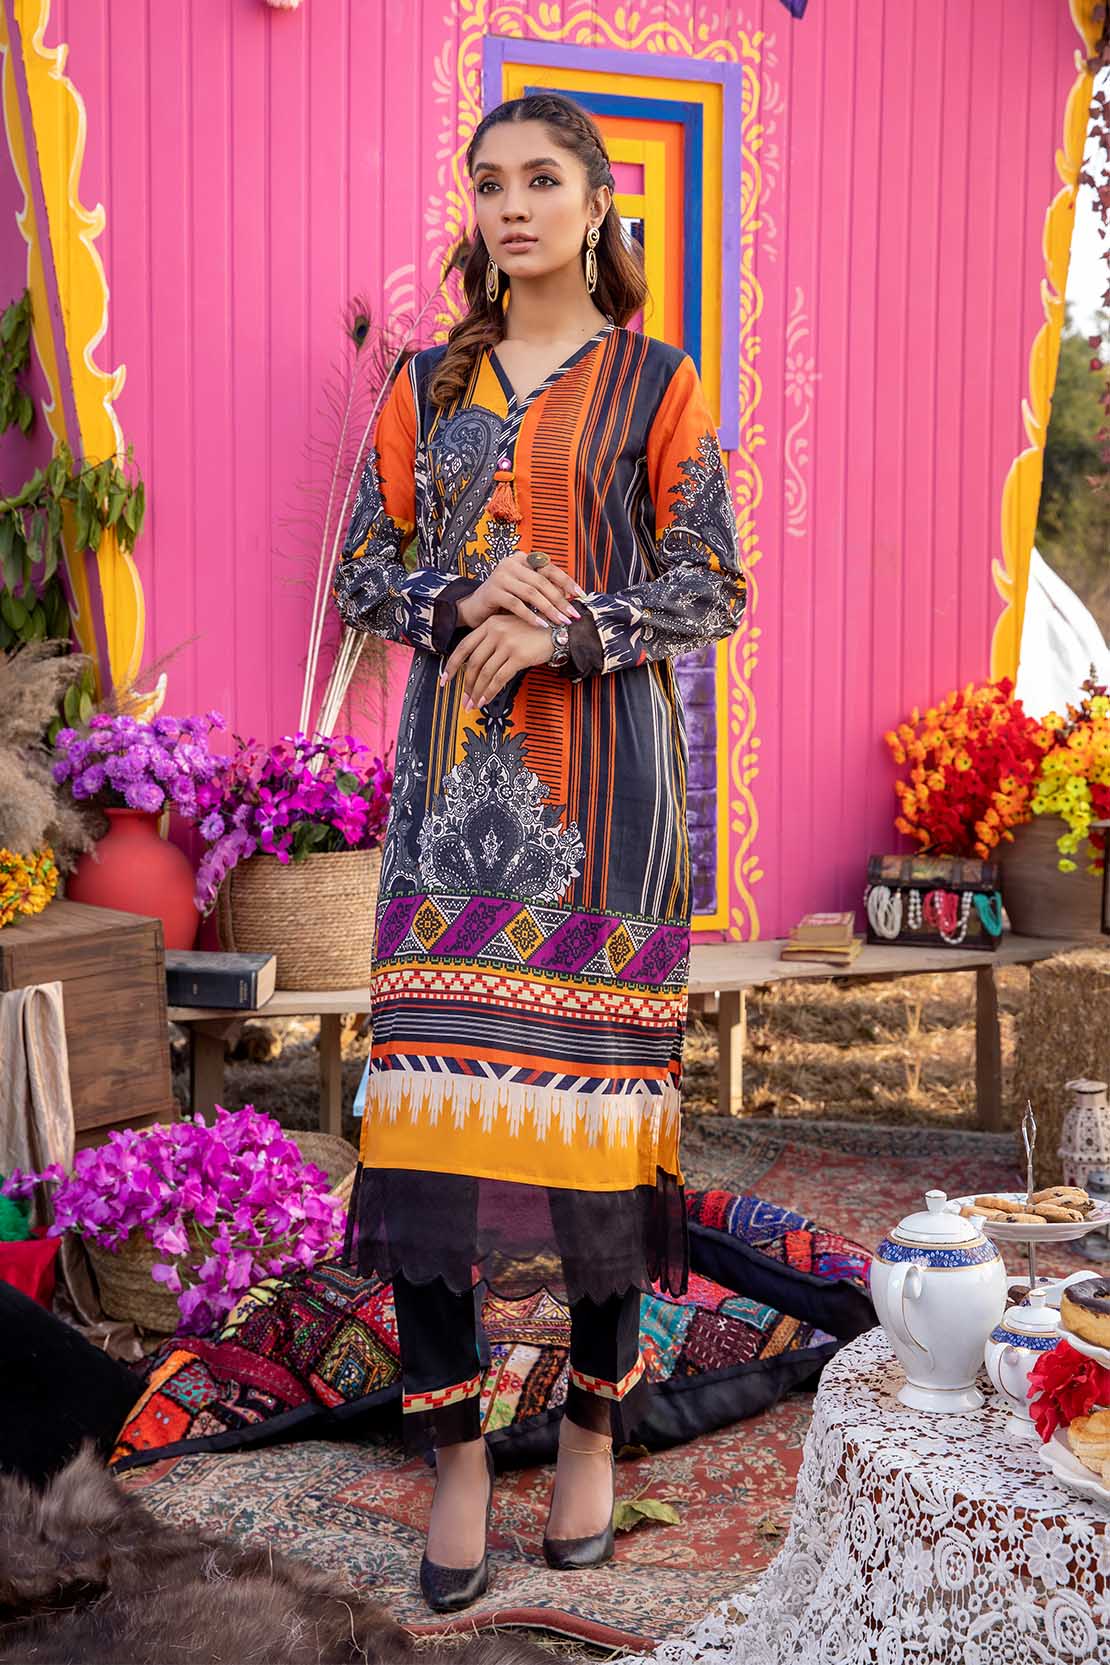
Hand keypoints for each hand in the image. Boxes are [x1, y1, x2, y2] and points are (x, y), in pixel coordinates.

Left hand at [441, 613, 557, 710]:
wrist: (560, 630)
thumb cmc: (535, 632)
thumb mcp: (509, 628)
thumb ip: (492, 640)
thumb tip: (476, 666)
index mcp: (489, 624)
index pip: (464, 647)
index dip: (452, 665)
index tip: (445, 679)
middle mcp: (496, 632)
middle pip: (473, 663)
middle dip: (466, 684)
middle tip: (463, 699)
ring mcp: (507, 643)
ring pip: (485, 673)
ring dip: (477, 692)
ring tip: (473, 704)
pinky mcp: (518, 656)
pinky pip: (499, 678)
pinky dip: (490, 692)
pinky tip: (485, 700)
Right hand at [458, 550, 585, 629]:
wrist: (476, 607)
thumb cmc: (505, 599)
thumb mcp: (525, 590)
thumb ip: (544, 589)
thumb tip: (572, 596)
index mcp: (522, 559)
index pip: (549, 568)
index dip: (566, 581)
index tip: (581, 595)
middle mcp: (511, 563)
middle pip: (542, 581)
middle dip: (560, 600)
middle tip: (573, 615)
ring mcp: (500, 576)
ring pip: (531, 593)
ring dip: (548, 609)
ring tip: (560, 622)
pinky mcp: (492, 591)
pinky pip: (516, 604)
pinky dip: (530, 616)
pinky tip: (541, 625)